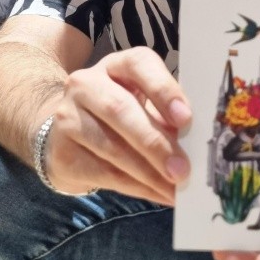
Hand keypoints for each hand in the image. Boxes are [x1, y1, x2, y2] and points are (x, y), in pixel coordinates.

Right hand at [42, 47, 191, 202]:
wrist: (69, 136)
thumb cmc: (122, 116)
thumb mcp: (145, 104)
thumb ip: (168, 116)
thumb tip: (198, 143)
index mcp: (117, 65)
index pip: (139, 65)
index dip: (163, 90)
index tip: (186, 119)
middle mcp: (87, 84)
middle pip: (120, 109)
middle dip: (155, 142)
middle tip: (182, 169)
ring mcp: (68, 116)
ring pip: (111, 146)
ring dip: (149, 172)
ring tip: (175, 189)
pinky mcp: (61, 152)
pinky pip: (104, 173)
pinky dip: (137, 187)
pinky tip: (158, 194)